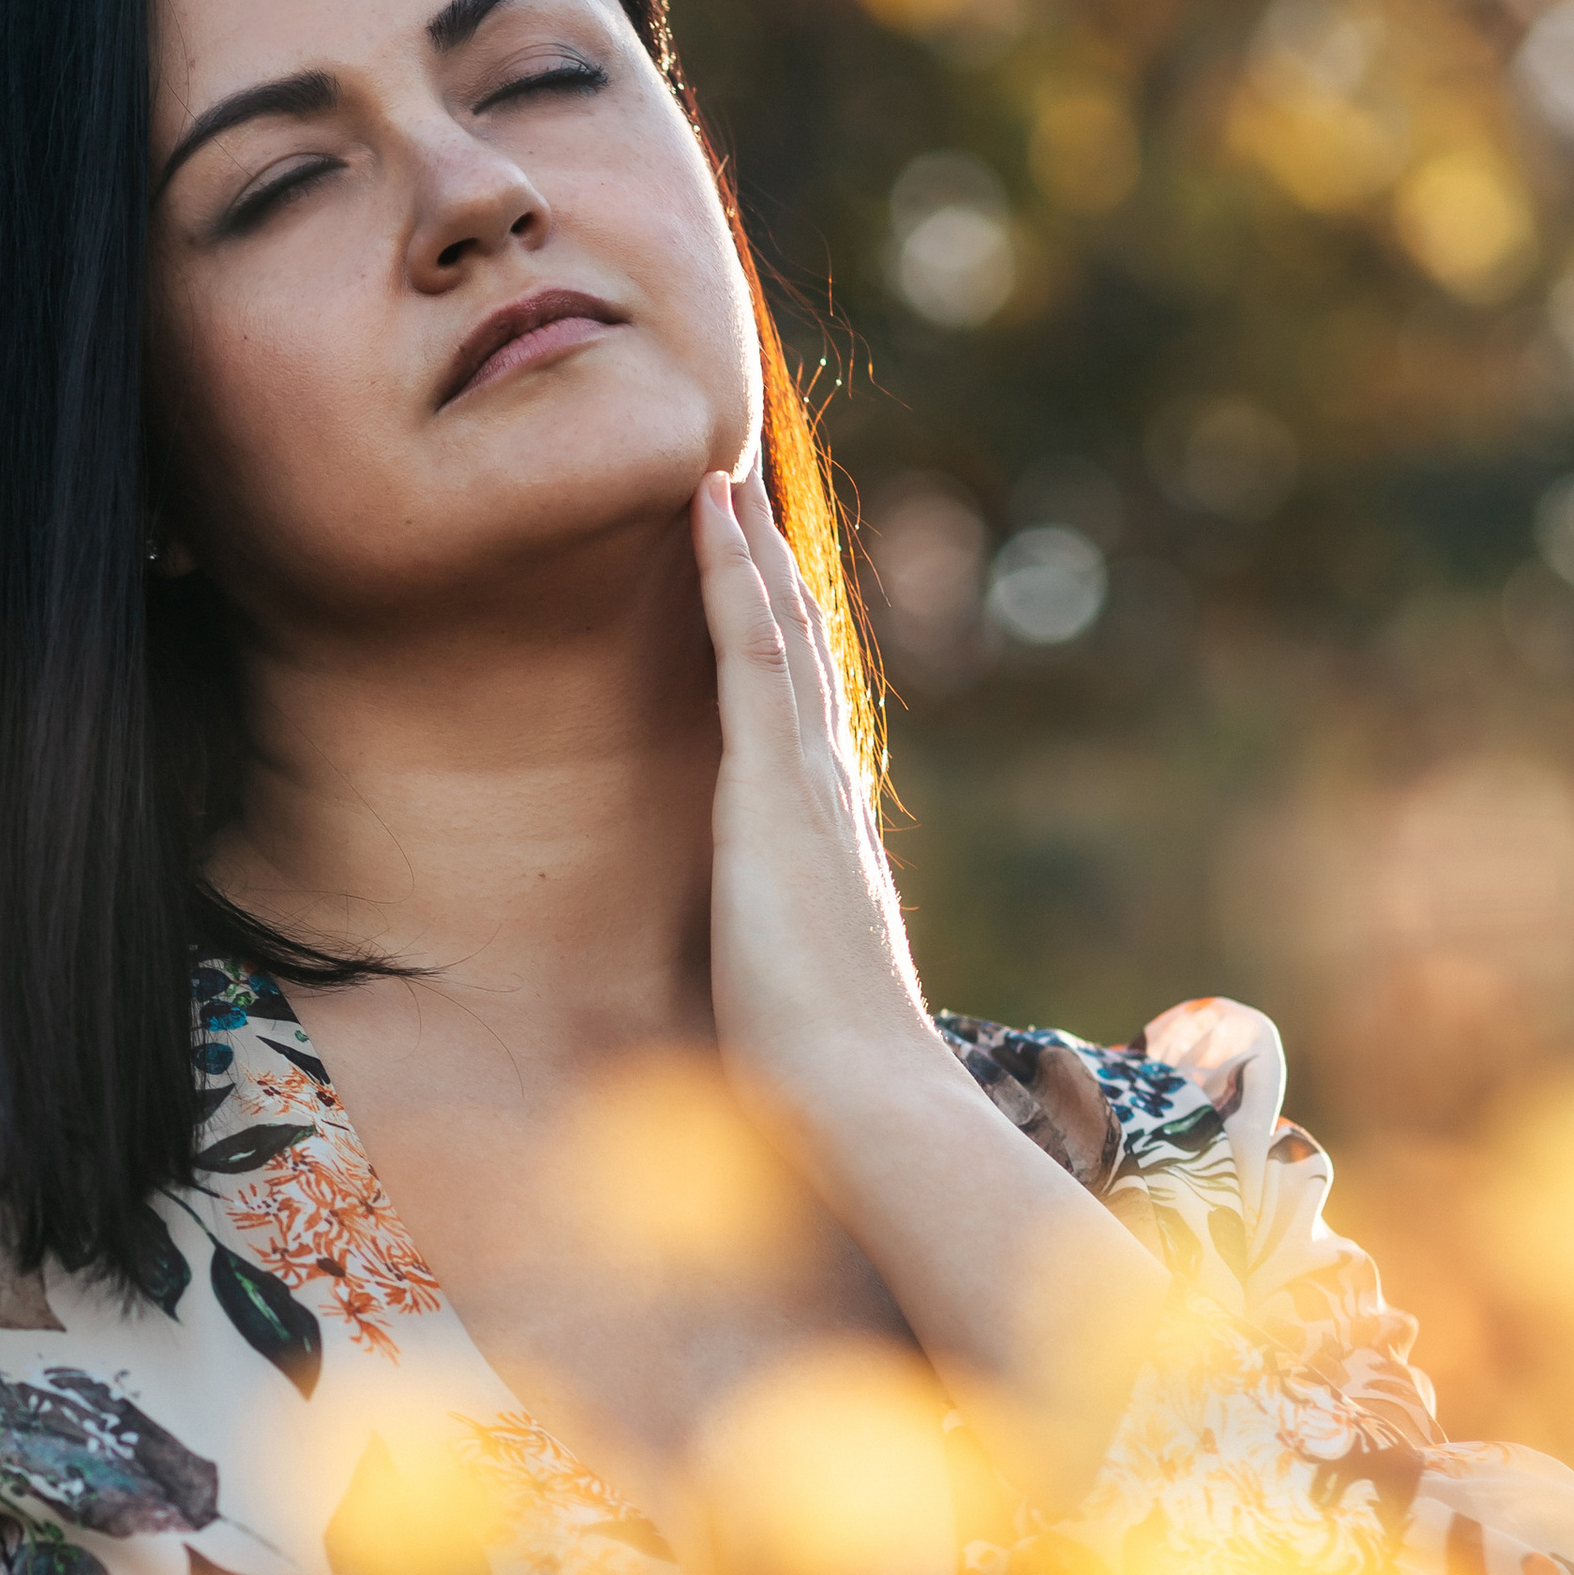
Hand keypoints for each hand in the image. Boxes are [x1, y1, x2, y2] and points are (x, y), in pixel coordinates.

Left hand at [691, 463, 931, 1111]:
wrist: (863, 1104)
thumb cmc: (827, 1087)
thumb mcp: (786, 1013)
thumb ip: (770, 985)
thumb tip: (749, 1019)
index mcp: (827, 848)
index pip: (802, 726)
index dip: (784, 650)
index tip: (762, 590)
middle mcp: (828, 798)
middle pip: (803, 657)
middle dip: (772, 575)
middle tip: (743, 491)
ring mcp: (807, 785)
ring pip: (780, 632)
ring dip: (750, 548)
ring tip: (718, 471)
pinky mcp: (773, 788)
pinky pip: (750, 652)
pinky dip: (732, 574)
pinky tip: (710, 507)